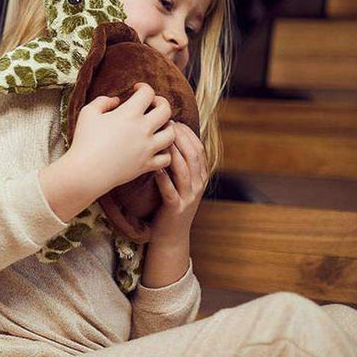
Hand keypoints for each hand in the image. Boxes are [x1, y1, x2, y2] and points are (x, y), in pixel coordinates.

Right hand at [67, 82, 174, 195]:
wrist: (86, 172)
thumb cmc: (84, 141)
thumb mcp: (88, 113)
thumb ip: (103, 101)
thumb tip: (116, 100)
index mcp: (129, 114)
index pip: (147, 92)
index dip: (143, 87)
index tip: (136, 89)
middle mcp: (143, 129)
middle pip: (166, 110)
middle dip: (161, 102)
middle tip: (153, 104)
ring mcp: (147, 148)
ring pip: (172, 134)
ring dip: (167, 127)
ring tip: (158, 127)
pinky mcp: (146, 165)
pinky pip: (167, 158)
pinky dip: (165, 152)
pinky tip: (156, 148)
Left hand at [149, 121, 208, 247]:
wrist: (171, 235)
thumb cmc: (170, 202)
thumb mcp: (180, 181)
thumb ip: (179, 161)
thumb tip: (167, 135)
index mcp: (200, 175)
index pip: (198, 147)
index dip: (186, 132)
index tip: (172, 120)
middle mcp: (198, 184)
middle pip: (193, 155)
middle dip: (180, 137)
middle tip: (165, 124)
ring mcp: (188, 197)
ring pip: (184, 170)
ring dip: (173, 153)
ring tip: (161, 140)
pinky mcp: (175, 208)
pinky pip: (170, 190)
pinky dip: (163, 178)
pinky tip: (155, 167)